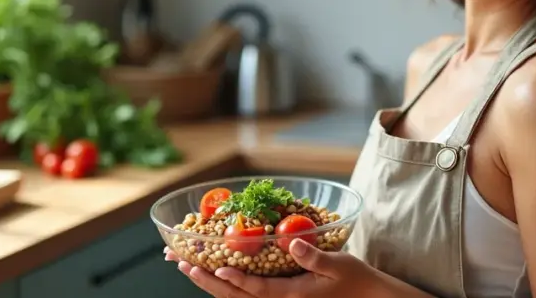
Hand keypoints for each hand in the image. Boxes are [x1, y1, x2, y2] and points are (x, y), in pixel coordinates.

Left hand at [164, 238, 381, 297]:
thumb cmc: (355, 279)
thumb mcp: (339, 265)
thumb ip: (315, 257)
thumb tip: (293, 243)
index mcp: (292, 296)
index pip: (255, 290)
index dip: (232, 279)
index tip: (210, 268)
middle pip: (236, 296)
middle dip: (206, 280)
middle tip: (180, 263)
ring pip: (236, 297)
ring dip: (209, 282)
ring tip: (186, 266)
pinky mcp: (279, 297)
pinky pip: (246, 294)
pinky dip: (225, 284)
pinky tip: (213, 272)